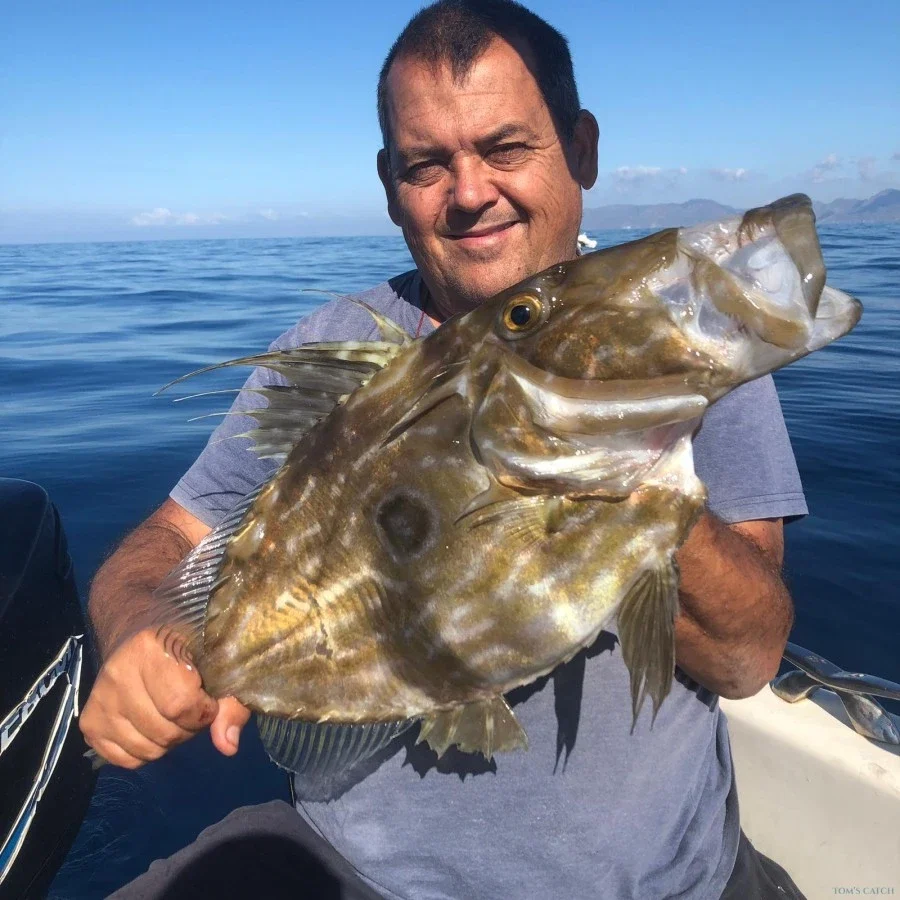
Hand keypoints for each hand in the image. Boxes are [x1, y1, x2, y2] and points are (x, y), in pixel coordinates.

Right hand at [80, 628, 250, 767]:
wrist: (139, 629)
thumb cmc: (186, 643)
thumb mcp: (217, 660)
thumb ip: (230, 703)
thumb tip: (228, 747)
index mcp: (150, 648)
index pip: (181, 705)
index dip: (204, 712)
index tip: (209, 700)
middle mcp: (117, 674)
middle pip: (164, 733)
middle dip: (189, 729)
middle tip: (192, 708)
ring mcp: (98, 700)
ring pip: (146, 750)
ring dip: (169, 742)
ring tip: (172, 715)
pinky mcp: (89, 722)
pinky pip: (125, 760)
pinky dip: (146, 752)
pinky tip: (152, 725)